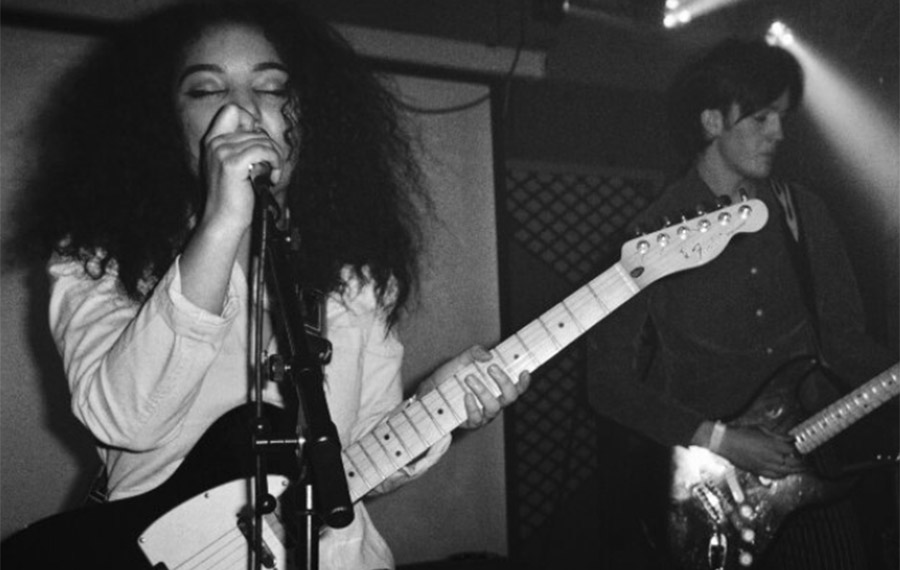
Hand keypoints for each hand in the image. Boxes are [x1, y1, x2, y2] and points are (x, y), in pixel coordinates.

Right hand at [200, 104, 283, 233]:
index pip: (232, 110)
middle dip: (270, 147)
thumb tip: (262, 133)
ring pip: (263, 140)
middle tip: (272, 168)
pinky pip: (264, 151)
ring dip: (275, 159)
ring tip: (272, 175)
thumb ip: (243, 147)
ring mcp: (222, 152)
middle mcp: (215, 143)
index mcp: (213, 141)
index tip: (258, 143)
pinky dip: (275, 163)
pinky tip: (272, 178)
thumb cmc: (234, 197)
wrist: (224, 220)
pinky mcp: (233, 163)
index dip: (250, 120)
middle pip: (255, 128)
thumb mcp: (234, 166)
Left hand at [417, 345, 530, 429]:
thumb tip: (488, 355)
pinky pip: (477, 417)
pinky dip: (472, 406)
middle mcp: (494, 401)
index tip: (523, 371)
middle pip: (510, 397)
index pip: (517, 387)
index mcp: (496, 387)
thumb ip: (474, 353)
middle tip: (492, 368)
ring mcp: (484, 414)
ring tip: (469, 378)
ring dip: (484, 391)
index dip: (524, 382)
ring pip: (494, 407)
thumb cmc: (449, 377)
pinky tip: (465, 396)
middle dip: (504, 382)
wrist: (429, 392)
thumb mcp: (460, 360)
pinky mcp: (471, 422)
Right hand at [717, 425, 806, 478]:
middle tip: (807, 464)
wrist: (726, 442)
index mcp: (772, 445)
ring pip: (785, 472)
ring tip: (800, 470)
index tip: (803, 450)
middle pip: (792, 464)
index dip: (800, 451)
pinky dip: (782, 475)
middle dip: (801, 464)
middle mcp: (770, 457)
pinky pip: (774, 476)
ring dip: (794, 471)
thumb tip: (790, 438)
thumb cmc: (741, 433)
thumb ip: (778, 435)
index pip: (793, 451)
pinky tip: (784, 473)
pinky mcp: (757, 471)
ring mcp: (764, 466)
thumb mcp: (761, 428)